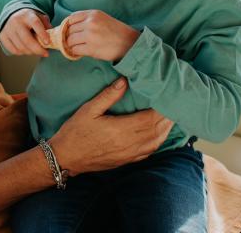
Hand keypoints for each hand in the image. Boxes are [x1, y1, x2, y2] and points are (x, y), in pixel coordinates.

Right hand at [0, 8, 49, 56]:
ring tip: (36, 51)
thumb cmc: (29, 18)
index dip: (42, 34)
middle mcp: (16, 21)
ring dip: (31, 52)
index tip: (48, 43)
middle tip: (45, 53)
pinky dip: (22, 53)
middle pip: (27, 40)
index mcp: (27, 15)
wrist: (12, 14)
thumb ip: (46, 25)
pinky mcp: (3, 36)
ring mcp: (8, 29)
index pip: (35, 24)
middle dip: (38, 50)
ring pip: (21, 47)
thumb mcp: (39, 17)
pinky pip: (13, 50)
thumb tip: (52, 38)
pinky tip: (26, 50)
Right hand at [49, 78, 173, 175]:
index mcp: (120, 130)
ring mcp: (128, 155)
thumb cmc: (75, 132)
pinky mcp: (126, 161)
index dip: (162, 109)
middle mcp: (128, 144)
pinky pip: (148, 152)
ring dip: (165, 129)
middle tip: (174, 103)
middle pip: (156, 130)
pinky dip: (157, 141)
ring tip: (170, 116)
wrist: (66, 158)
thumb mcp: (89, 109)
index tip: (167, 97)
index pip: (149, 119)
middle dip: (167, 117)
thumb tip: (124, 80)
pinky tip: (158, 133)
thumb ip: (108, 95)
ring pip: (155, 142)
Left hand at [65, 10, 140, 61]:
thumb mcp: (102, 18)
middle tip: (72, 41)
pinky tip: (80, 52)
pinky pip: (75, 50)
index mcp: (93, 14)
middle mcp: (90, 23)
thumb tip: (70, 27)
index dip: (68, 26)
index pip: (71, 18)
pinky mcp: (91, 49)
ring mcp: (90, 36)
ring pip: (70, 40)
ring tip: (76, 47)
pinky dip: (75, 52)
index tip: (69, 31)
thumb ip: (88, 20)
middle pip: (69, 30)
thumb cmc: (116, 32)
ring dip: (71, 45)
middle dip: (69, 36)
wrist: (129, 43)